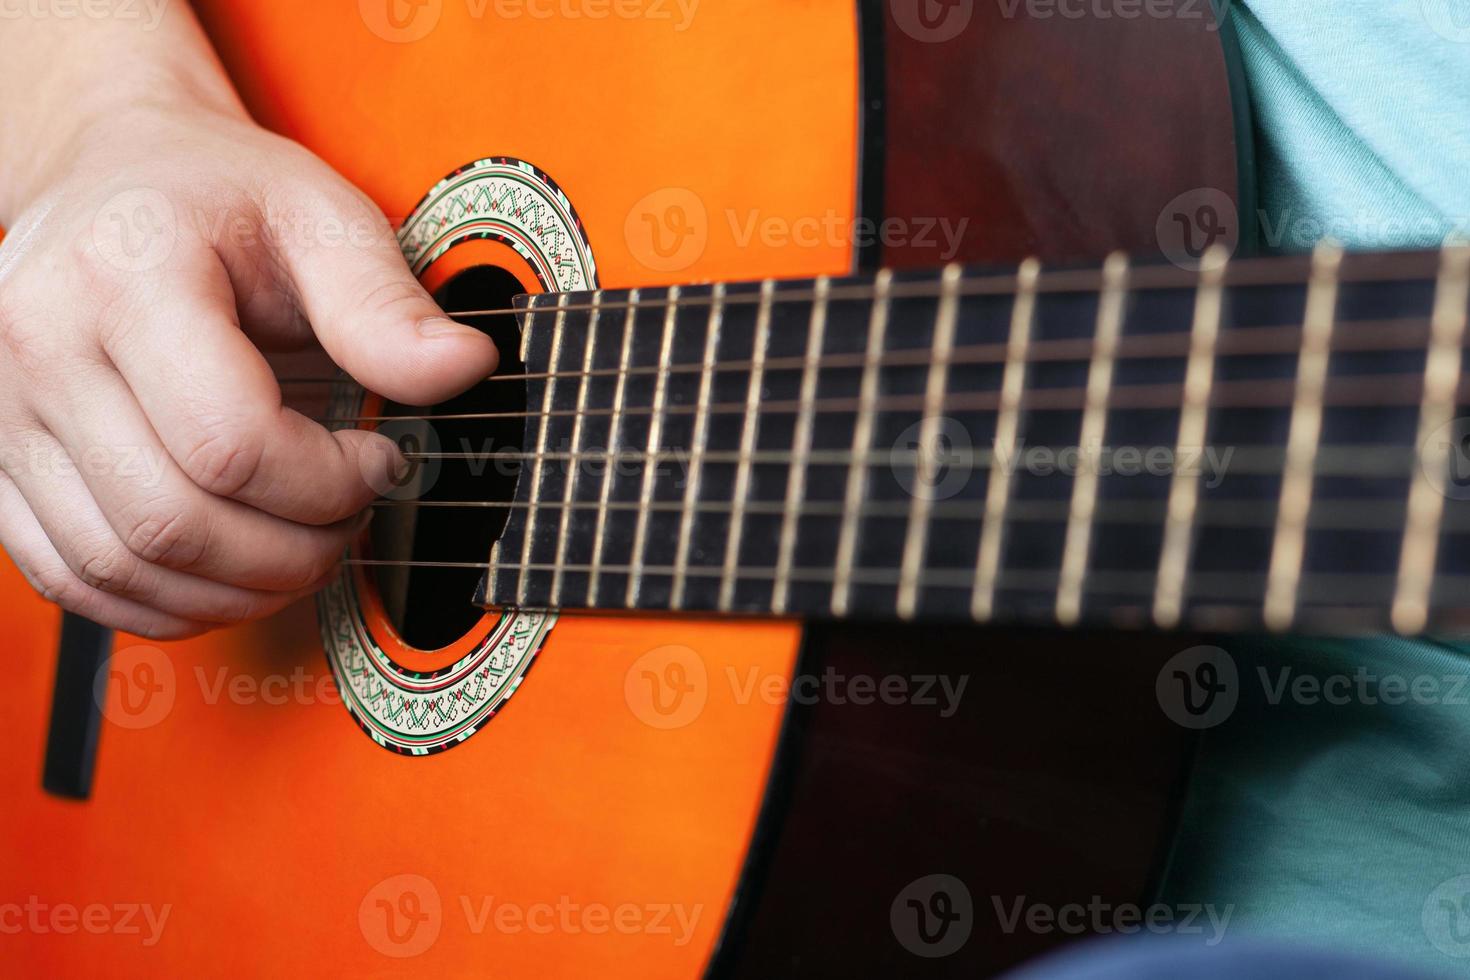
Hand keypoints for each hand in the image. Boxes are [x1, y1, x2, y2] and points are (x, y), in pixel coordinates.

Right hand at [0, 100, 497, 637]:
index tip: (382, 459)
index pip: (230, 443)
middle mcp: (39, 347)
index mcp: (123, 276)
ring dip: (238, 587)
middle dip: (293, 546)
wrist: (116, 180)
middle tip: (352, 512)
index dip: (329, 481)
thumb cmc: (222, 198)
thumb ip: (386, 304)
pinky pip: (74, 579)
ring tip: (304, 542)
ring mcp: (5, 412)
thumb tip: (465, 369)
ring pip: (122, 565)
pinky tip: (235, 570)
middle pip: (174, 520)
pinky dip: (168, 601)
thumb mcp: (322, 218)